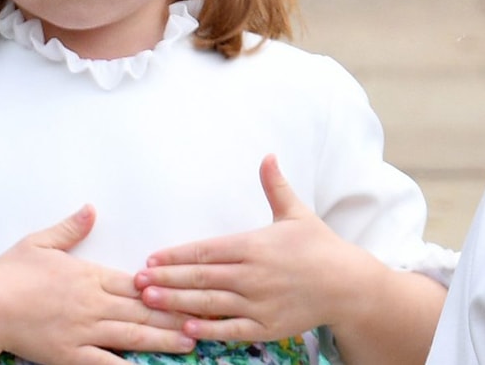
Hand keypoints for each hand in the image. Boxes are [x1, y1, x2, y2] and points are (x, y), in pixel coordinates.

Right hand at [0, 206, 196, 363]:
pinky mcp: (70, 355)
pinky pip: (105, 364)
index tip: (192, 287)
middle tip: (207, 316)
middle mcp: (93, 303)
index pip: (138, 283)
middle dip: (177, 314)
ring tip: (191, 341)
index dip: (168, 287)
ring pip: (133, 335)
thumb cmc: (7, 274)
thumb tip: (91, 208)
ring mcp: (84, 330)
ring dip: (164, 339)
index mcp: (90, 276)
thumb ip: (70, 228)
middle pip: (144, 309)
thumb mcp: (39, 242)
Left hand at [135, 156, 382, 341]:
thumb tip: (268, 155)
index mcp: (255, 245)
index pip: (206, 250)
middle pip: (201, 277)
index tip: (152, 258)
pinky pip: (231, 329)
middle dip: (166, 279)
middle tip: (137, 281)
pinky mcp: (267, 326)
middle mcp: (253, 274)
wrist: (348, 284)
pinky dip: (207, 330)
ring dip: (176, 303)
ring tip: (149, 301)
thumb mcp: (296, 212)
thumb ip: (275, 186)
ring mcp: (259, 302)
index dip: (176, 255)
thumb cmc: (319, 246)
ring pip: (210, 303)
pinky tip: (185, 328)